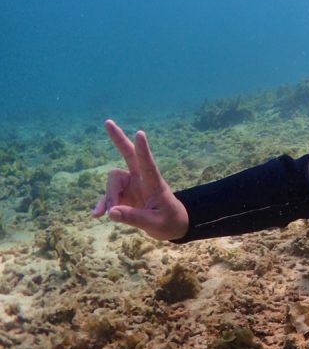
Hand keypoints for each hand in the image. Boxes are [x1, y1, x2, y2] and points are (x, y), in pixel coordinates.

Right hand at [91, 120, 188, 240]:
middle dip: (118, 139)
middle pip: (129, 155)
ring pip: (112, 182)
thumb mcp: (155, 224)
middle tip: (108, 122)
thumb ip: (134, 218)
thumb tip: (111, 212)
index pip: (148, 164)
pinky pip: (108, 197)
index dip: (143, 149)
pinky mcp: (123, 195)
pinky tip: (96, 215)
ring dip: (108, 197)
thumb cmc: (169, 222)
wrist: (172, 226)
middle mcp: (142, 180)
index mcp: (155, 184)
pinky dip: (103, 205)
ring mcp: (132, 185)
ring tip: (109, 214)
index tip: (140, 133)